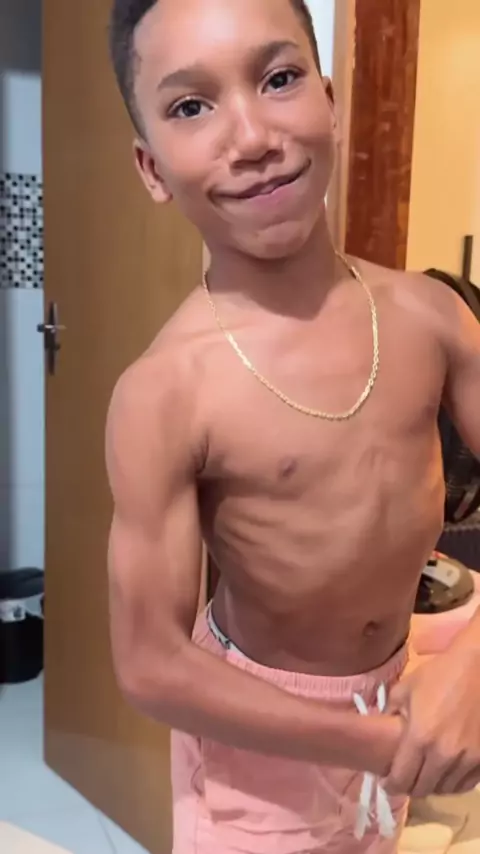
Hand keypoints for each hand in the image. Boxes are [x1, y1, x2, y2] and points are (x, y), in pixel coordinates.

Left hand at [384, 648, 479, 796]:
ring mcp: (468, 759)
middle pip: (423, 789)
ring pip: (445, 789)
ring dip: (433, 786)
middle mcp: (444, 755)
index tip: (387, 783)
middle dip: (410, 786)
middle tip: (406, 779)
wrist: (478, 669)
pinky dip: (454, 782)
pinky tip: (448, 773)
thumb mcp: (405, 688)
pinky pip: (466, 783)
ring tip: (426, 775)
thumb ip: (390, 712)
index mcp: (420, 737)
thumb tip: (383, 727)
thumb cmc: (439, 675)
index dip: (391, 785)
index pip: (401, 778)